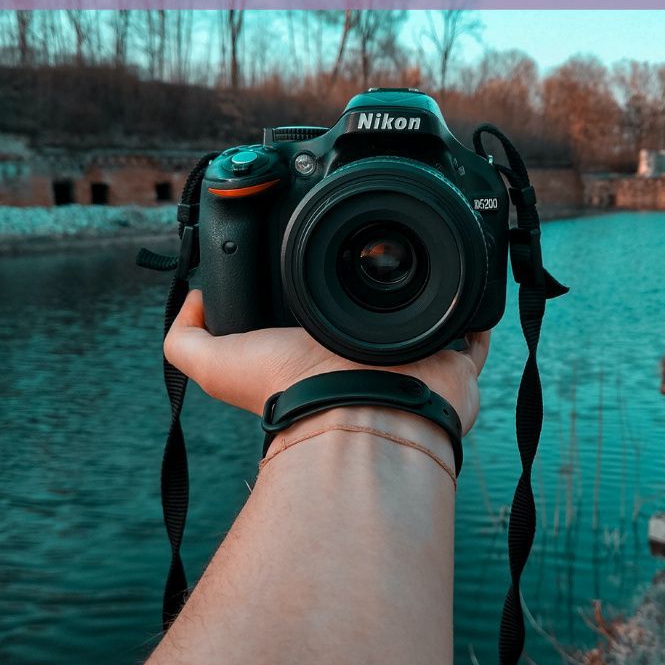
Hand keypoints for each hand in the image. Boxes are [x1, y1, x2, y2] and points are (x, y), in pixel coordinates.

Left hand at [164, 290, 489, 433]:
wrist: (359, 412)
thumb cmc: (293, 391)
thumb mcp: (217, 365)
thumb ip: (187, 339)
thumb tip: (193, 298)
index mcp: (319, 360)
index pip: (320, 323)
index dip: (320, 296)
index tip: (322, 260)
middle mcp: (365, 366)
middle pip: (375, 323)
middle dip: (378, 293)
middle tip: (379, 253)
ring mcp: (411, 367)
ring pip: (425, 327)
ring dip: (427, 299)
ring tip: (426, 261)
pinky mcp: (454, 366)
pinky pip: (474, 337)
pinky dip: (477, 315)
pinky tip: (473, 286)